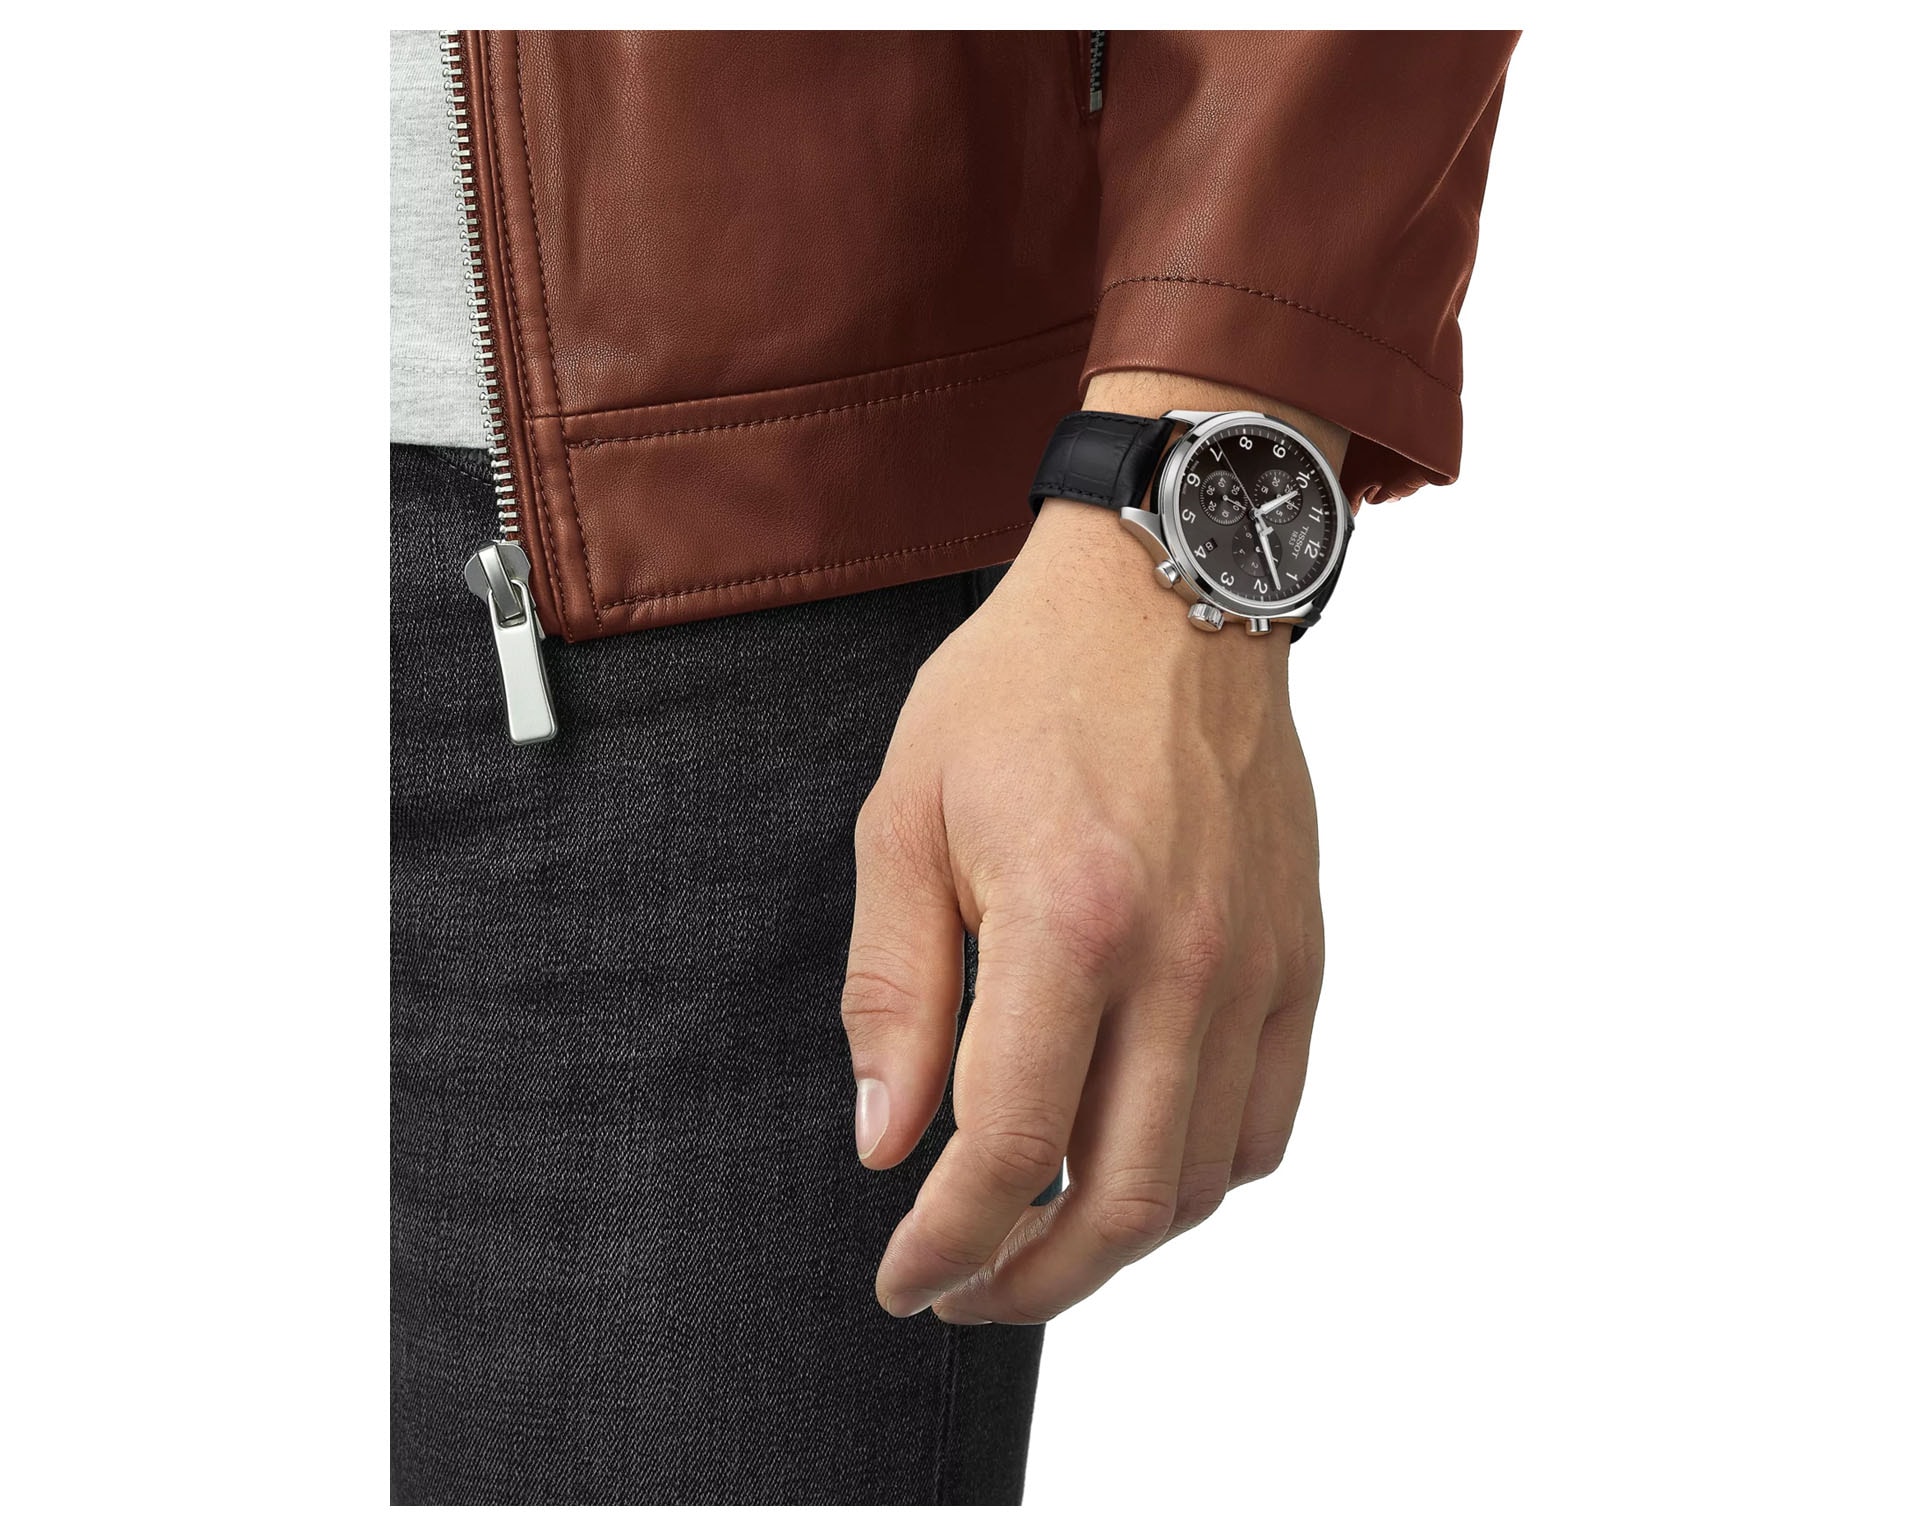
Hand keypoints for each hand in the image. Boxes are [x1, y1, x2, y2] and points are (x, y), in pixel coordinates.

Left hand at [840, 492, 1326, 1324]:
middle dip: (1028, 1283)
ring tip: (1036, 1237)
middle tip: (963, 1293)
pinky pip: (1266, 1122)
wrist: (1168, 594)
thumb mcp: (906, 817)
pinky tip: (1131, 1162)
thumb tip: (886, 1146)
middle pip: (1119, 1201)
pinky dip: (1196, 1177)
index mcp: (1069, 921)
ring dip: (1111, 1243)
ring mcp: (1256, 965)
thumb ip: (894, 991)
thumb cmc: (1020, 691)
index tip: (903, 1282)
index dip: (945, 1244)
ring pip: (1199, 1181)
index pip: (1005, 1148)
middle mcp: (1183, 961)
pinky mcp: (1300, 958)